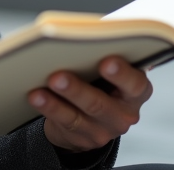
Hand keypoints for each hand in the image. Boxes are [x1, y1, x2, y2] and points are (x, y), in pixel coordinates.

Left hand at [27, 57, 151, 152]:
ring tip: (41, 87)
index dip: (122, 74)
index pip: (136, 84)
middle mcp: (125, 113)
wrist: (96, 114)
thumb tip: (77, 36)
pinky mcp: (85, 137)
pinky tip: (36, 96)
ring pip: (80, 115)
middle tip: (58, 75)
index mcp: (136, 91)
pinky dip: (49, 108)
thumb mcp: (110, 68)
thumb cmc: (102, 78)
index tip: (106, 61)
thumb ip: (103, 53)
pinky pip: (65, 122)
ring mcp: (104, 129)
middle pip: (101, 103)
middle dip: (78, 89)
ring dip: (57, 101)